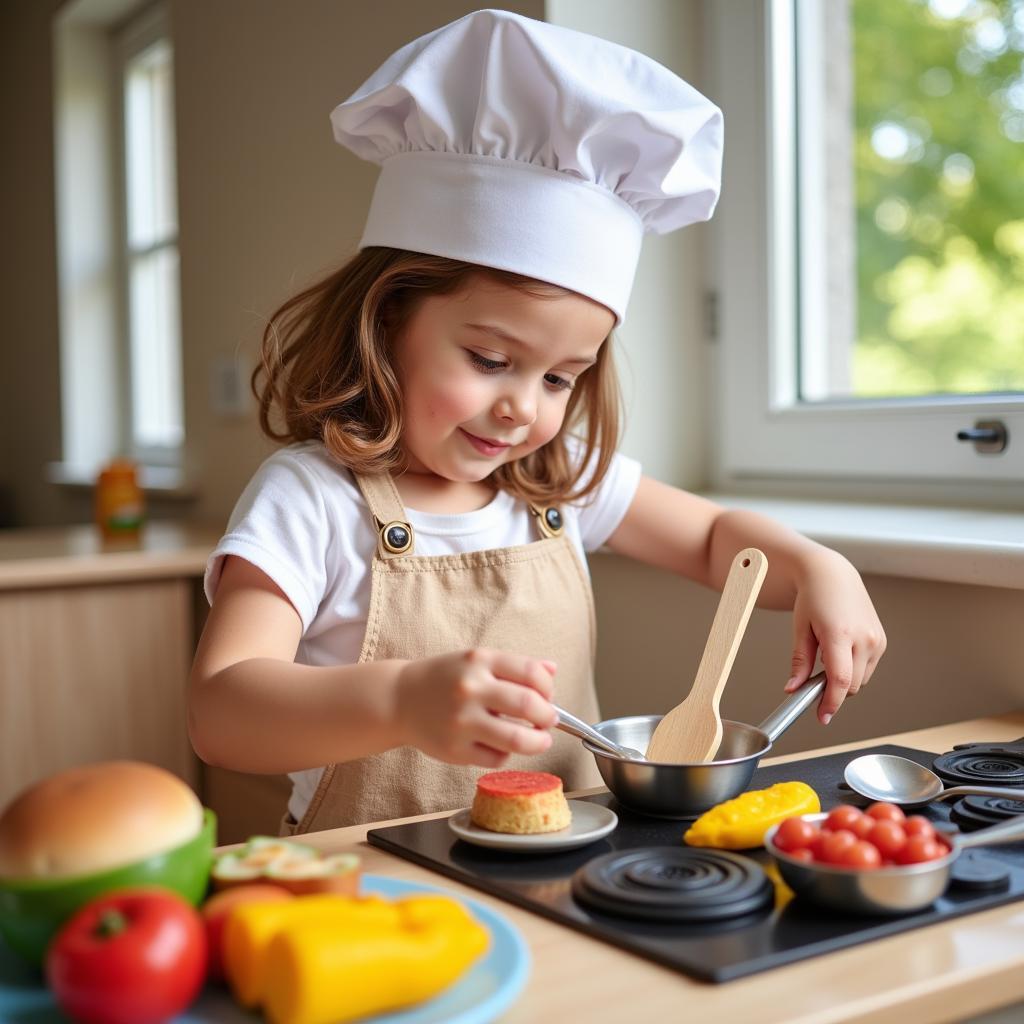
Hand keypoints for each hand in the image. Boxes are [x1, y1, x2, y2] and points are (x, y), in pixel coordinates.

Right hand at [395, 649, 557, 767]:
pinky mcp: (455, 750)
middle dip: (548, 717)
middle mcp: (470, 688)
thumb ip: (515, 665)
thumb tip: (553, 670)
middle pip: (529, 706)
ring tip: (540, 740)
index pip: (532, 673)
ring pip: (517, 739)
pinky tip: (502, 746)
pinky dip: (506, 754)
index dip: (548, 688)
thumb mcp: (476, 661)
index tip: (548, 696)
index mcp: (479, 660)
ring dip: (538, 742)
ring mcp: (461, 721)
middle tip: (549, 721)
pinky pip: (497, 758)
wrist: (400, 699)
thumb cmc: (445, 678)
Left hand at [783, 550, 886, 723]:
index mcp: (840, 634)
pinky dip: (854, 669)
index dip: (831, 703)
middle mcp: (863, 638)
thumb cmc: (813, 597)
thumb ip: (799, 662)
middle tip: (813, 685)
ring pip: (862, 680)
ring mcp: (876, 640)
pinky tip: (841, 653)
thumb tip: (793, 688)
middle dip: (834, 692)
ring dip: (845, 680)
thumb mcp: (800, 629)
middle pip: (852, 685)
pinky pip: (868, 668)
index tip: (822, 716)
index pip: (841, 680)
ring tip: (826, 658)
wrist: (832, 576)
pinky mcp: (882, 641)